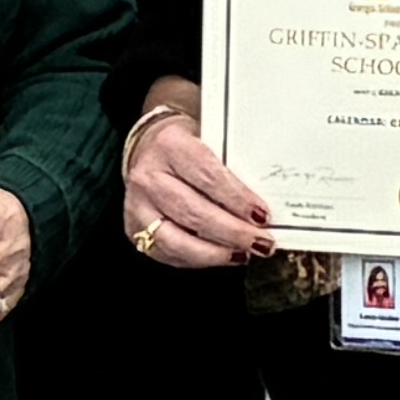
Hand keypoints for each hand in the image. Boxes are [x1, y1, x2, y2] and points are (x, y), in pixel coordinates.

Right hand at [120, 98, 272, 269]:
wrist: (147, 148)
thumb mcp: (209, 140)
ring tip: (244, 253)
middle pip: (193, 211)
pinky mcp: (134, 229)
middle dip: (232, 232)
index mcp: (169, 144)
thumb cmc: (187, 147)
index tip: (262, 214)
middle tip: (262, 242)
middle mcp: (147, 175)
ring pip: (177, 240)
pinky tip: (222, 255)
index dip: (236, 199)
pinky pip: (169, 253)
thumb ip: (233, 166)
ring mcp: (137, 205)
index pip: (207, 175)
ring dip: (216, 252)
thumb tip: (265, 202)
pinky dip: (199, 260)